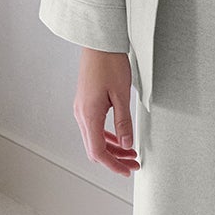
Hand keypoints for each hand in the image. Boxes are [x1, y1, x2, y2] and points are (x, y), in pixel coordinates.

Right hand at [76, 47, 138, 174]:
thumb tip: (127, 144)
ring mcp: (82, 109)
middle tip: (134, 164)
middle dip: (114, 159)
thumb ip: (124, 122)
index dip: (113, 165)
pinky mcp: (85, 104)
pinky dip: (107, 137)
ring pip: (94, 139)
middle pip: (95, 149)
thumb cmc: (110, 63)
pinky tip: (121, 137)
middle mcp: (81, 114)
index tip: (127, 171)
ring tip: (131, 152)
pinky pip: (94, 128)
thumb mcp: (122, 95)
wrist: (99, 43)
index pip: (98, 151)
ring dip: (112, 148)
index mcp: (89, 115)